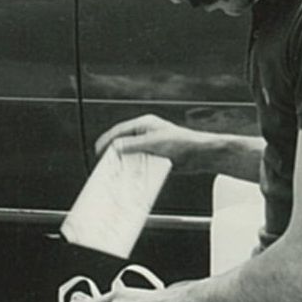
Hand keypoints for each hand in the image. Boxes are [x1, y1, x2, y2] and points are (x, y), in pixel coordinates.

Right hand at [94, 114, 208, 172]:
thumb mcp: (154, 143)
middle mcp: (147, 135)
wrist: (203, 155)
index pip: (120, 131)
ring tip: (117, 171)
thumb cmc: (184, 142)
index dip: (108, 140)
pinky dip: (136, 170)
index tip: (99, 149)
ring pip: (133, 155)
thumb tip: (116, 147)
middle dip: (115, 153)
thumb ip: (133, 145)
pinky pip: (142, 164)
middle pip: (124, 143)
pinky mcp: (158, 158)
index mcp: (145, 125)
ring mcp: (152, 147)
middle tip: (105, 163)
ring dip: (126, 163)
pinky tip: (133, 176)